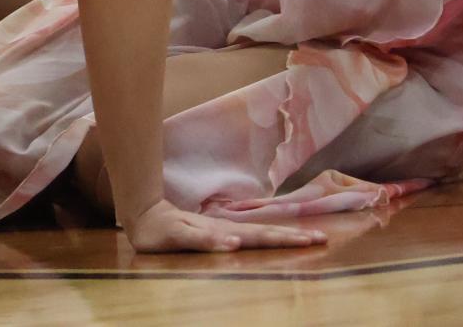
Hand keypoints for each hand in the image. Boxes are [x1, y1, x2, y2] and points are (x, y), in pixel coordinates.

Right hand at [123, 198, 326, 252]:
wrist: (144, 217)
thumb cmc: (177, 230)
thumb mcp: (203, 238)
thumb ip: (222, 241)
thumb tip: (246, 244)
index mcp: (230, 232)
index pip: (266, 235)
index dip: (292, 237)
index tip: (319, 239)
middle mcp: (222, 230)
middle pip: (260, 234)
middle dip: (290, 237)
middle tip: (318, 240)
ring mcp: (203, 231)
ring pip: (238, 235)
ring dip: (264, 238)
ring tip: (288, 242)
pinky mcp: (182, 234)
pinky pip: (201, 239)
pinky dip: (217, 242)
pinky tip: (232, 245)